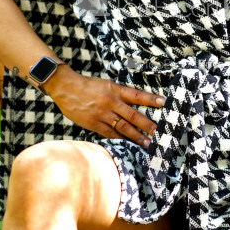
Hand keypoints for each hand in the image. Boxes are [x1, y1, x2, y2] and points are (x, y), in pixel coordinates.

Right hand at [46, 66, 163, 146]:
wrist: (65, 88)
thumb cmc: (87, 86)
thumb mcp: (106, 85)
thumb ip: (118, 94)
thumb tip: (133, 104)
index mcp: (115, 90)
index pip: (137, 95)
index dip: (150, 99)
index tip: (163, 102)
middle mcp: (111, 102)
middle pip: (133, 115)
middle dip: (148, 125)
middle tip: (159, 133)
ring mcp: (103, 114)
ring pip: (124, 127)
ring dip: (137, 136)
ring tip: (147, 143)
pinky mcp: (94, 124)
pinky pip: (110, 134)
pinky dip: (120, 140)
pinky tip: (129, 145)